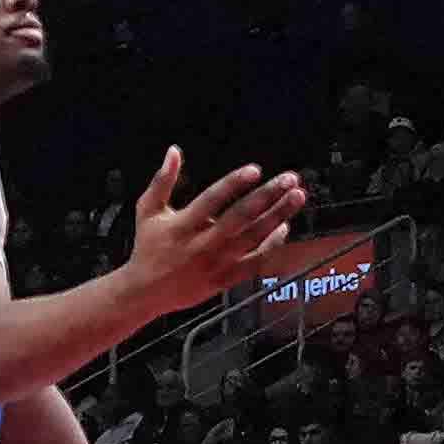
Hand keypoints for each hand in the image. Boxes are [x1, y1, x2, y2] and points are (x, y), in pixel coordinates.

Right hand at [109, 150, 315, 316]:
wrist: (146, 292)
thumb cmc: (148, 247)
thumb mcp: (148, 210)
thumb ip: (163, 180)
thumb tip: (174, 150)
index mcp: (183, 225)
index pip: (213, 199)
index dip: (234, 183)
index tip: (255, 169)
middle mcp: (203, 244)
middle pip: (241, 217)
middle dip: (268, 196)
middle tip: (289, 179)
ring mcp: (217, 263)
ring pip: (254, 238)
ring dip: (278, 216)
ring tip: (296, 197)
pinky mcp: (226, 279)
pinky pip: (255, 262)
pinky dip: (272, 246)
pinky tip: (285, 228)